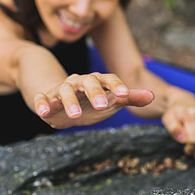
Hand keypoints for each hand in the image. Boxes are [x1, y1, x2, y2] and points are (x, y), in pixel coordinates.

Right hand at [34, 73, 153, 128]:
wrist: (64, 103)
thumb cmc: (93, 101)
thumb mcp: (112, 101)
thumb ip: (130, 98)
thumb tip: (153, 96)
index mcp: (97, 81)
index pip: (109, 79)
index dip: (117, 86)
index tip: (125, 96)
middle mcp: (79, 82)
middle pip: (87, 82)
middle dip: (94, 93)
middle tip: (102, 106)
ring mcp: (62, 89)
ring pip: (65, 91)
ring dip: (69, 102)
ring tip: (75, 116)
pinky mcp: (47, 99)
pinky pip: (42, 99)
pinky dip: (42, 104)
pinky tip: (43, 114)